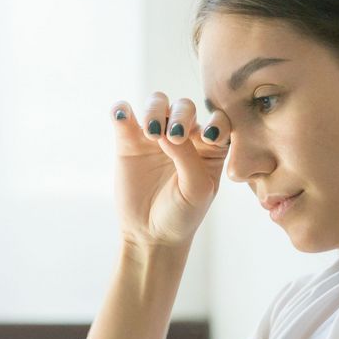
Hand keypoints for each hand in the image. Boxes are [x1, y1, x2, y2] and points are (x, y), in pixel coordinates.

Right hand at [110, 92, 229, 248]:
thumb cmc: (182, 213)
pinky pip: (123, 115)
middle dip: (181, 116)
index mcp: (210, 146)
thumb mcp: (196, 189)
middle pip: (184, 107)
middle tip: (174, 136)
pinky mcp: (128, 141)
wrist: (150, 234)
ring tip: (151, 132)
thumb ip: (188, 156)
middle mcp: (184, 135)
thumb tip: (167, 129)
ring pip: (156, 103)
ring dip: (154, 110)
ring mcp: (155, 136)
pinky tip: (121, 116)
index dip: (215, 121)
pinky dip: (121, 110)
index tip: (208, 138)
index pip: (217, 120)